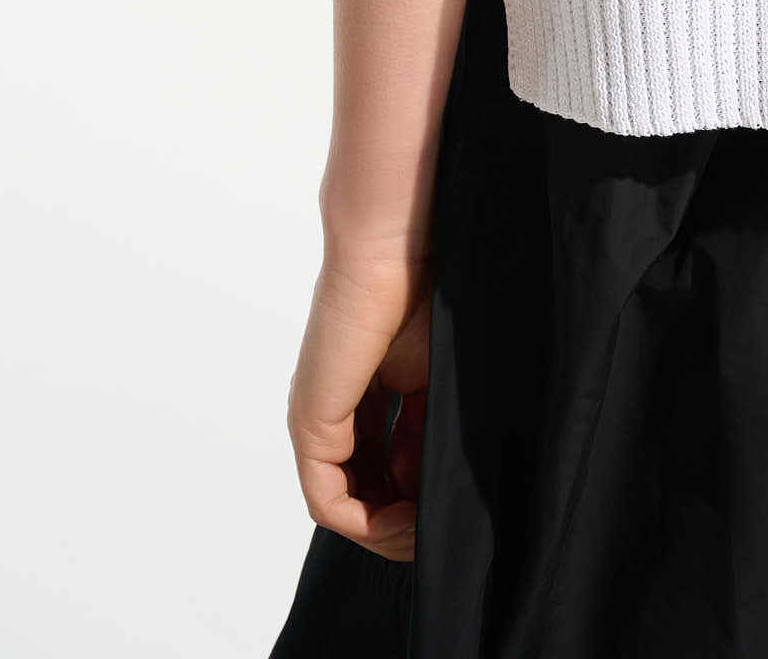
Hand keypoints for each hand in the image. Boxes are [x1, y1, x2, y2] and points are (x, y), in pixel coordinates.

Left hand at [287, 245, 431, 560]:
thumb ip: (438, 423)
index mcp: (368, 391)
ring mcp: (318, 418)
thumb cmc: (428, 285)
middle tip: (444, 520)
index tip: (455, 496)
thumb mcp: (440, 371)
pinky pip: (328, 500)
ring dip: (389, 527)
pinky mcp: (312, 422)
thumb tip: (449, 481)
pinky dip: (368, 522)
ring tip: (429, 525)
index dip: (423, 492)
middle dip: (408, 515)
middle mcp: (336, 409)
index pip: (389, 465)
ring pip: (346, 504)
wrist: (396, 241)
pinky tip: (408, 517)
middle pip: (366, 491)